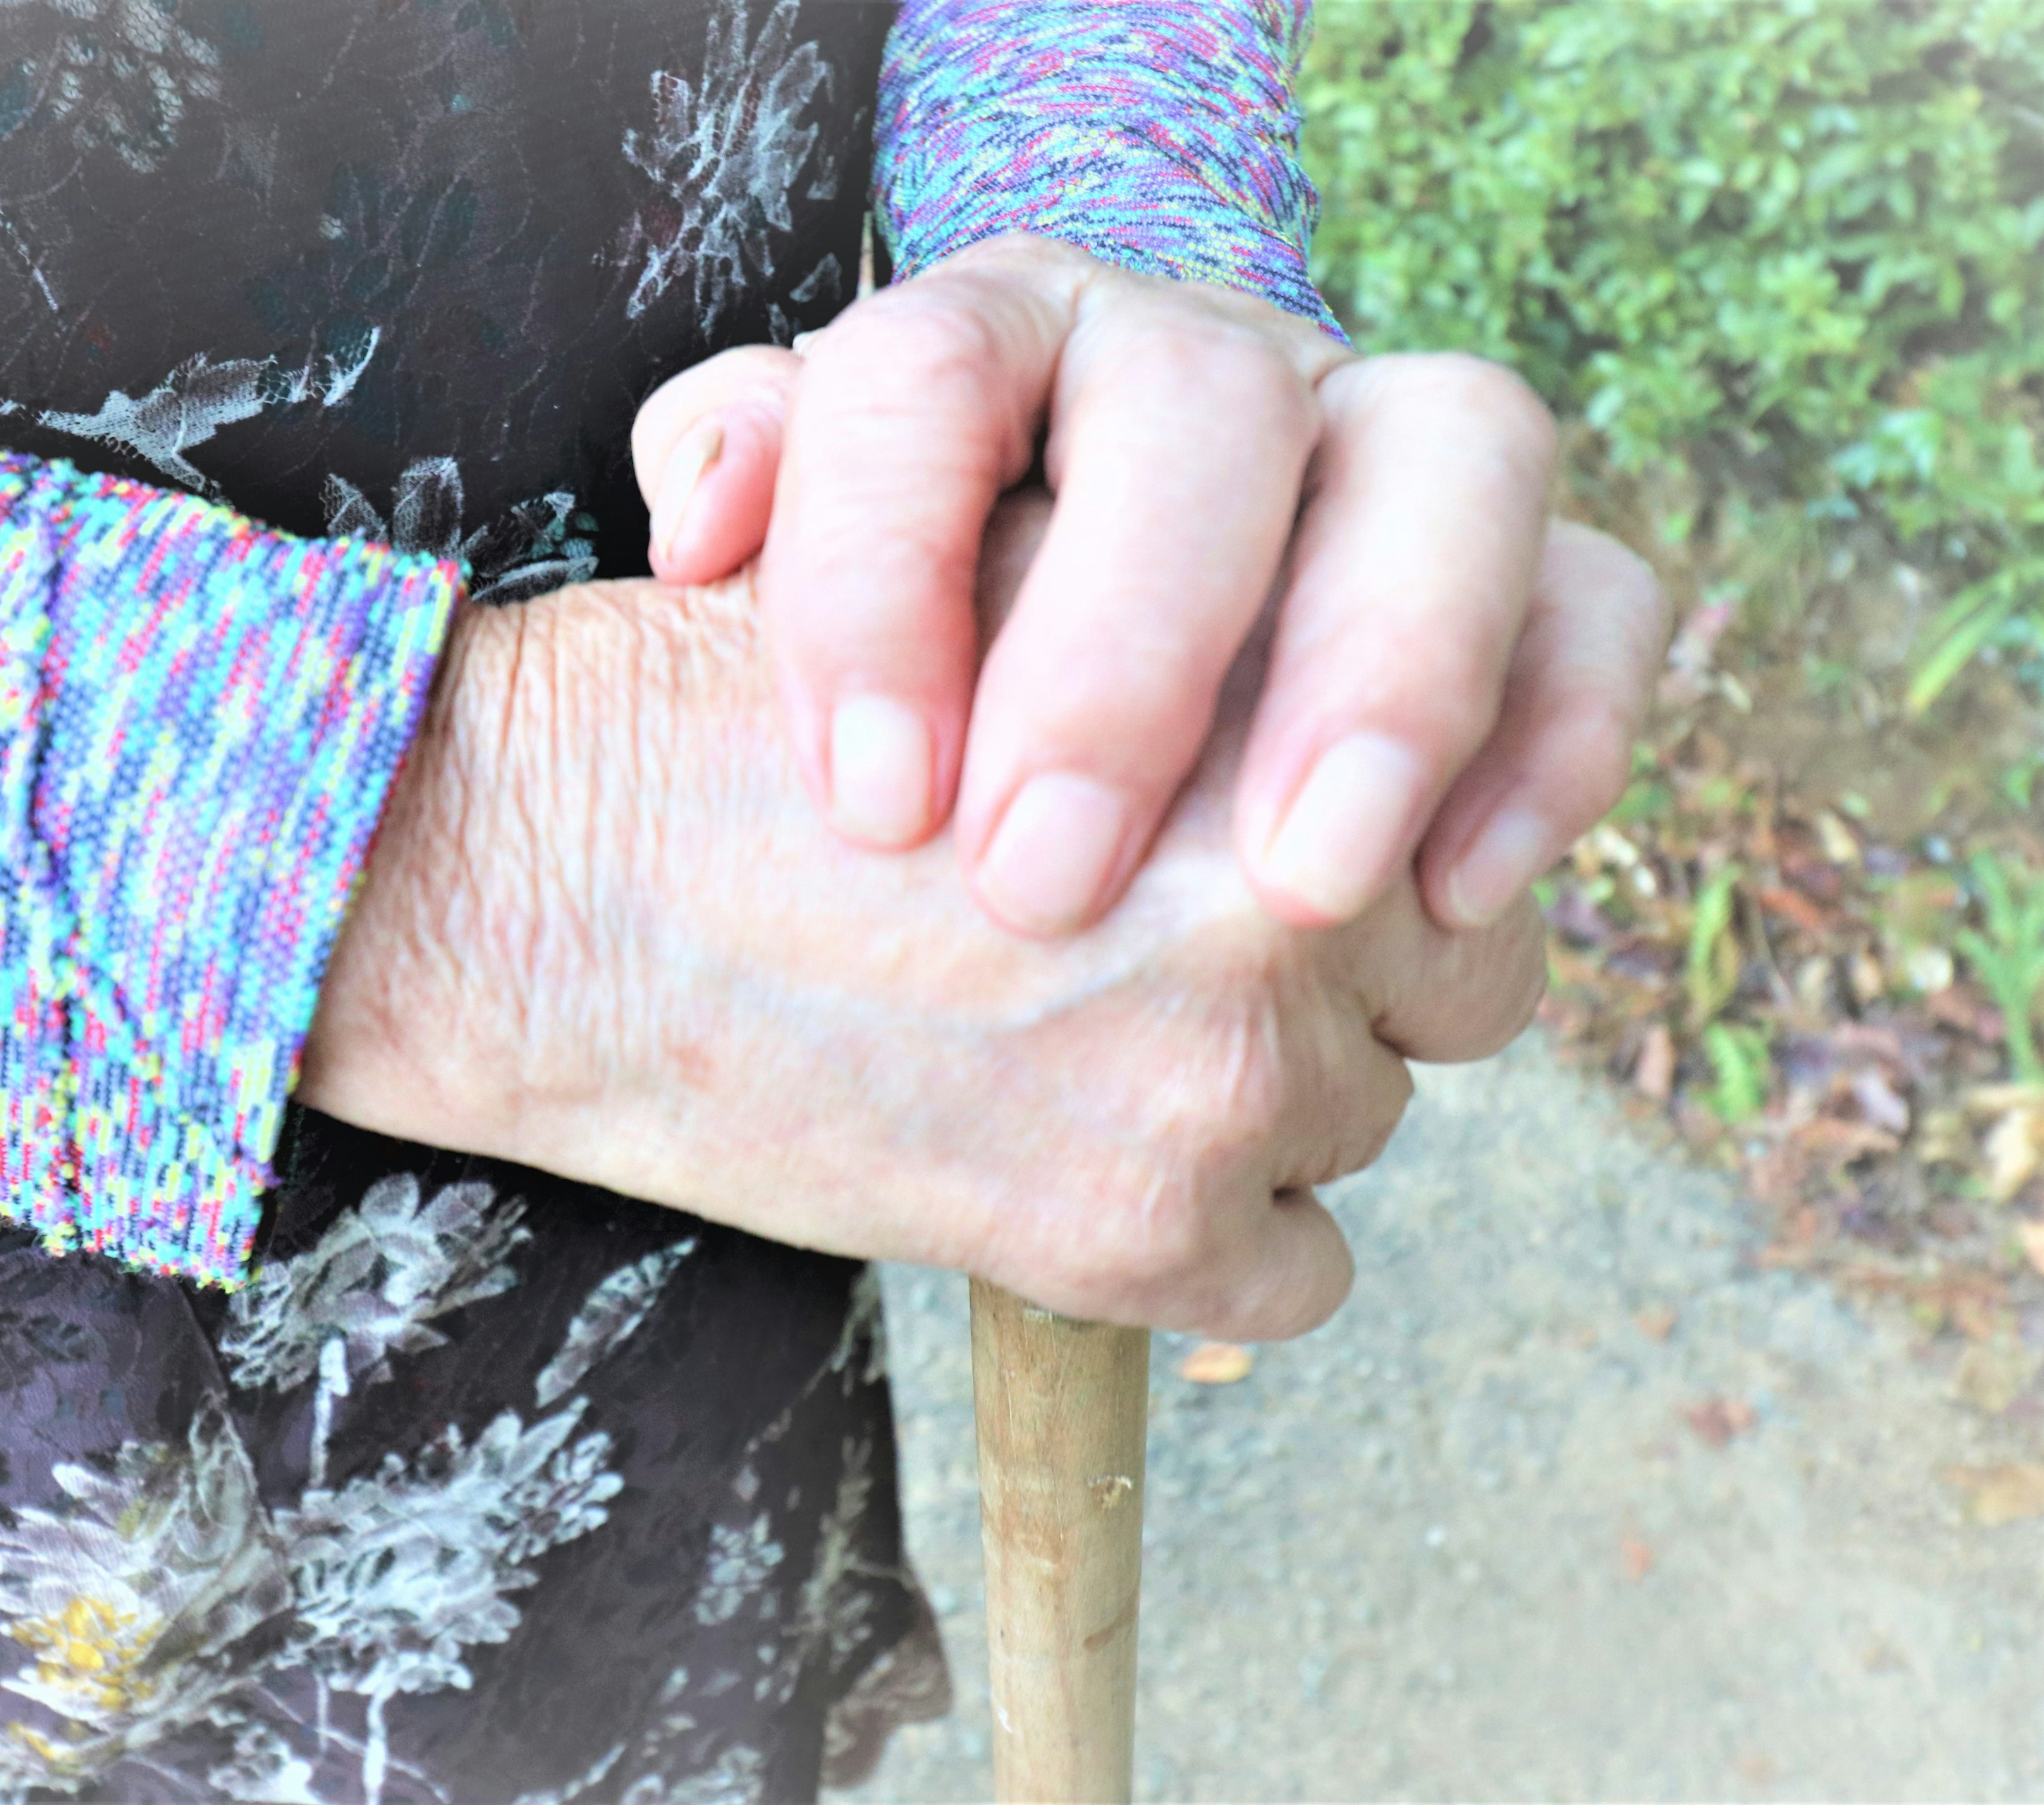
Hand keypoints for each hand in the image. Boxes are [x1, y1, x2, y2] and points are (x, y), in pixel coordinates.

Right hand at [298, 495, 1549, 1335]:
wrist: (546, 877)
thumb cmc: (739, 699)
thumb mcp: (1007, 559)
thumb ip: (1224, 625)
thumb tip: (1369, 760)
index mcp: (1276, 671)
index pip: (1497, 775)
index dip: (1403, 813)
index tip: (1311, 844)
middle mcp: (1294, 873)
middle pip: (1462, 976)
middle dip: (1346, 969)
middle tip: (1151, 941)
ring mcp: (1228, 1068)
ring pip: (1364, 1121)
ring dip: (1248, 1101)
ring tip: (1049, 1036)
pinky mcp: (1141, 1237)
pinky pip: (1295, 1273)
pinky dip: (1192, 1240)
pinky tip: (1037, 1153)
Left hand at [632, 234, 1666, 940]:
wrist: (1040, 718)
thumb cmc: (894, 673)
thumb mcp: (773, 598)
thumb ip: (736, 502)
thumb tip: (708, 529)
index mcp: (992, 344)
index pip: (922, 384)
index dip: (882, 577)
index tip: (867, 810)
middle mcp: (1194, 365)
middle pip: (1201, 409)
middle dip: (1128, 655)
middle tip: (1040, 885)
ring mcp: (1373, 448)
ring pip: (1459, 452)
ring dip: (1391, 672)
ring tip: (1304, 891)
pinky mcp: (1517, 572)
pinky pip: (1594, 600)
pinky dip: (1552, 736)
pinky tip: (1453, 898)